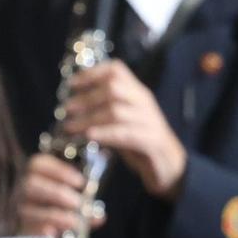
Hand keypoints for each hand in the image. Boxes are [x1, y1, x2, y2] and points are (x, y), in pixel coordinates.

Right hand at [16, 152, 98, 237]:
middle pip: (31, 184)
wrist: (42, 237)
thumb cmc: (59, 211)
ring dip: (55, 215)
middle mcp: (22, 192)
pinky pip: (28, 229)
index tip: (80, 181)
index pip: (39, 164)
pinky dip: (42, 231)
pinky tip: (54, 233)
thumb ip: (85, 207)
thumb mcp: (74, 204)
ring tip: (74, 222)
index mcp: (35, 177)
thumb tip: (99, 218)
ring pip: (28, 209)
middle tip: (78, 203)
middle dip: (57, 193)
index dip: (59, 170)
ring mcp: (20, 211)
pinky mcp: (21, 230)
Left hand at [62, 61, 187, 198]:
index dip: (92, 73)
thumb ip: (103, 112)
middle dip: (87, 97)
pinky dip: (105, 134)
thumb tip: (73, 107)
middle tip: (67, 109)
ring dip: (89, 118)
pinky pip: (126, 133)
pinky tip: (89, 137)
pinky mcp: (152, 141)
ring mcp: (150, 121)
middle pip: (114, 88)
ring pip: (116, 111)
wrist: (170, 167)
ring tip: (70, 127)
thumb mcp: (120, 123)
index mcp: (137, 94)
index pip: (117, 70)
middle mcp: (144, 102)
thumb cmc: (140, 144)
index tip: (72, 84)